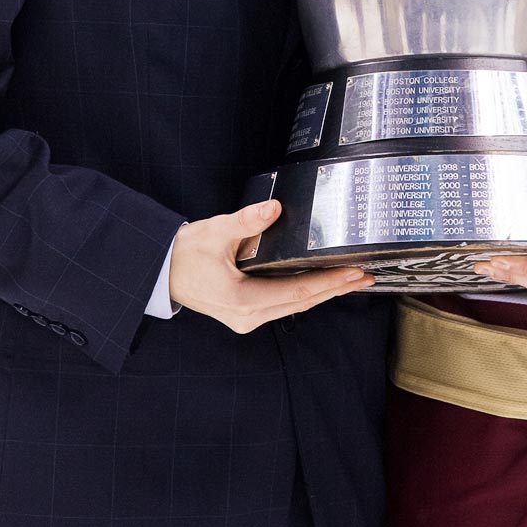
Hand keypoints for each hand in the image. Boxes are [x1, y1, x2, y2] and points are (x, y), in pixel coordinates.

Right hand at [169, 199, 372, 332]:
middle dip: (335, 289)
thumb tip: (273, 208)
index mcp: (243, 300)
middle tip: (365, 276)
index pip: (297, 291)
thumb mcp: (214, 232)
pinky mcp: (246, 313)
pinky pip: (284, 304)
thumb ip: (246, 221)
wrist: (161, 271)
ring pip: (295, 306)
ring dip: (324, 292)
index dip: (328, 282)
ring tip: (351, 279)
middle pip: (302, 302)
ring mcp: (247, 318)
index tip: (353, 272)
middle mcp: (248, 315)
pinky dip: (306, 293)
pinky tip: (322, 284)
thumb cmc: (184, 253)